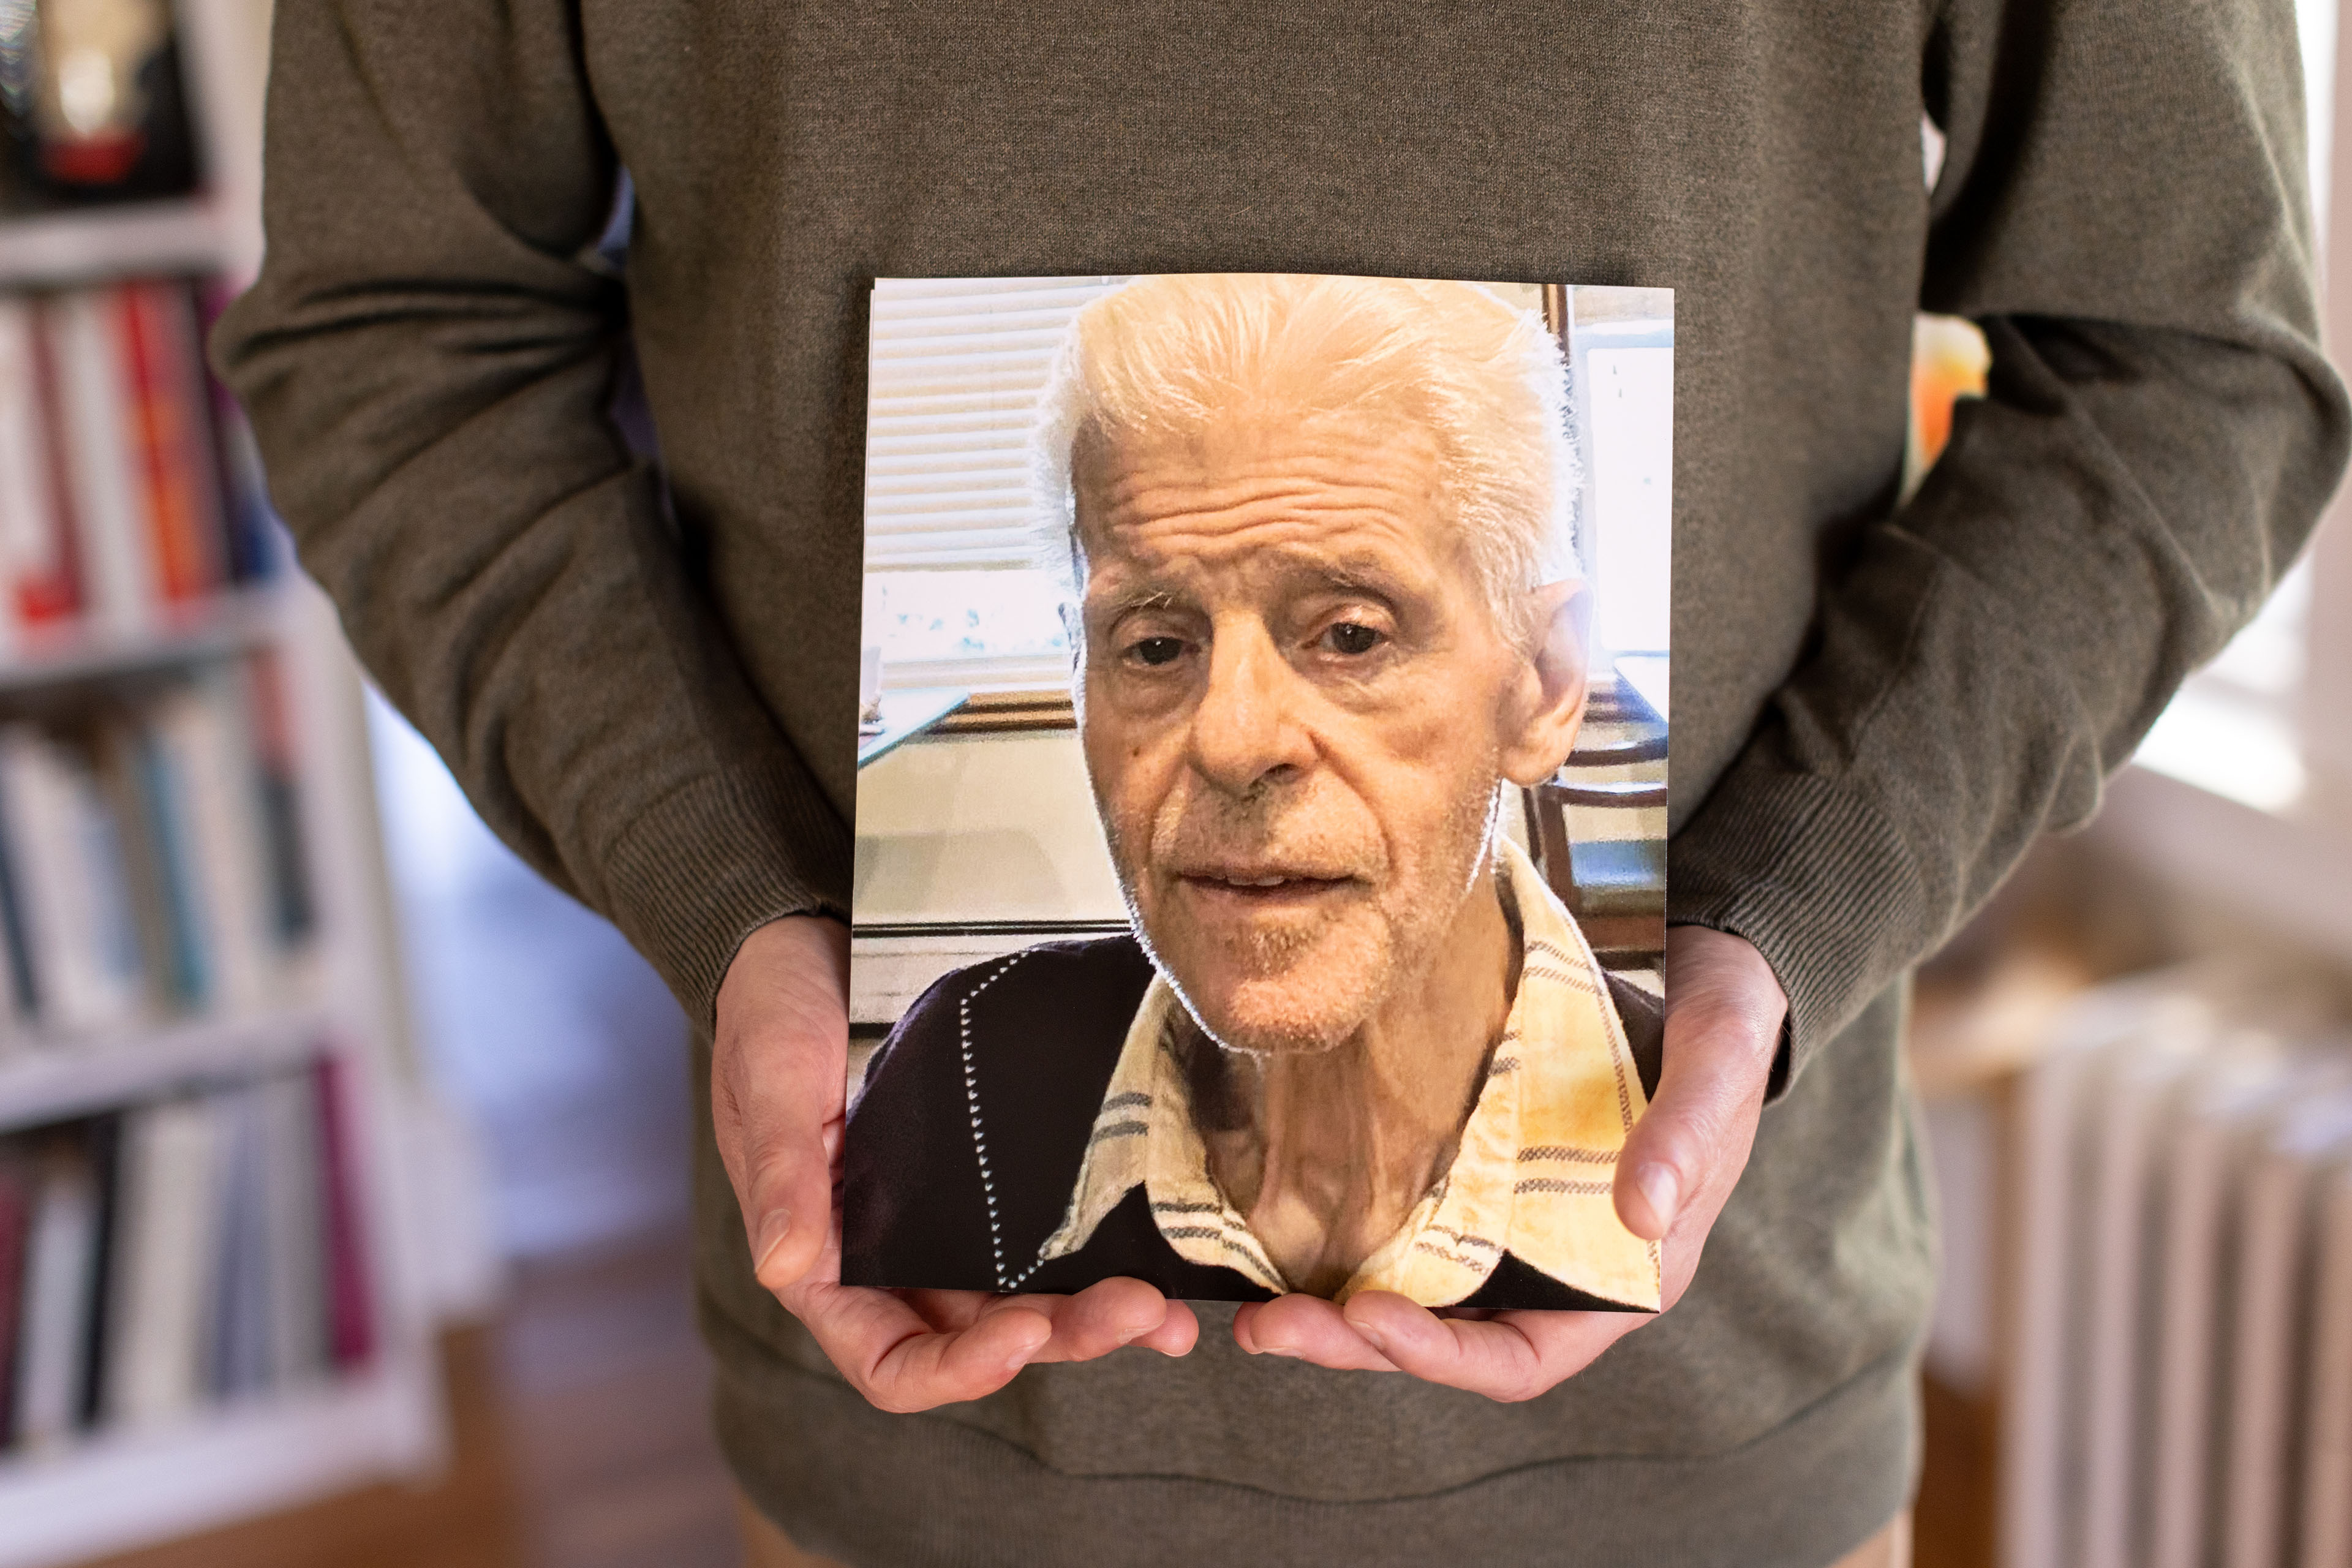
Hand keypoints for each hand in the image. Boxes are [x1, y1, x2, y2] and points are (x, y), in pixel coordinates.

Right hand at [711, 915, 1198, 1412]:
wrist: (805, 947)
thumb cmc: (769, 1016)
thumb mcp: (771, 1084)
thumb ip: (782, 1177)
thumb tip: (783, 1270)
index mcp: (828, 1266)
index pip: (891, 1362)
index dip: (957, 1370)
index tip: (1021, 1336)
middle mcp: (893, 1263)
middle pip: (982, 1340)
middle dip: (1062, 1338)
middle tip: (1137, 1312)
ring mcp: (948, 1227)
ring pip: (1029, 1301)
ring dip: (1097, 1316)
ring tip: (1167, 1312)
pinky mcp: (992, 1182)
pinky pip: (1049, 1236)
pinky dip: (1102, 1255)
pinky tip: (1163, 1258)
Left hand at [1231, 925, 1785, 1400]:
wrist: (1698, 964)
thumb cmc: (1722, 1023)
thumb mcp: (1718, 1062)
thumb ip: (1688, 1132)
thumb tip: (1641, 1212)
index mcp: (1620, 1276)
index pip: (1518, 1358)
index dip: (1442, 1356)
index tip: (1369, 1319)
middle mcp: (1551, 1267)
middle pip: (1440, 1338)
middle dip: (1351, 1343)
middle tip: (1261, 1329)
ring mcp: (1502, 1222)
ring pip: (1406, 1291)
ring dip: (1328, 1306)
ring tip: (1247, 1304)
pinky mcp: (1468, 1171)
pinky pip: (1398, 1221)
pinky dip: (1340, 1232)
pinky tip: (1277, 1220)